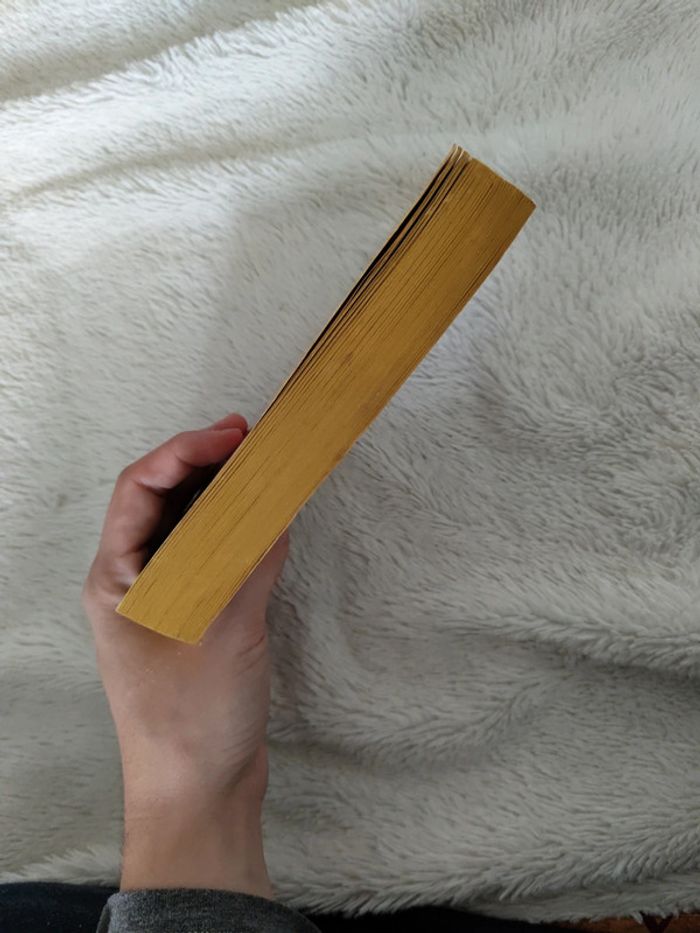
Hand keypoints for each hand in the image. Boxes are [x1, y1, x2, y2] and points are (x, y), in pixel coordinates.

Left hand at [83, 413, 288, 894]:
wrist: (198, 792)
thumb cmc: (191, 720)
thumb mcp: (224, 632)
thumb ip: (250, 563)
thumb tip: (277, 507)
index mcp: (116, 579)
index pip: (139, 490)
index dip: (183, 452)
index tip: (231, 435)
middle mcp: (134, 582)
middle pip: (162, 500)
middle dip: (204, 464)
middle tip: (251, 440)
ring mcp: (165, 600)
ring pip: (189, 526)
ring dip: (222, 495)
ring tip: (262, 469)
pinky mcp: (195, 617)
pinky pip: (212, 557)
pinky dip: (238, 532)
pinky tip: (267, 520)